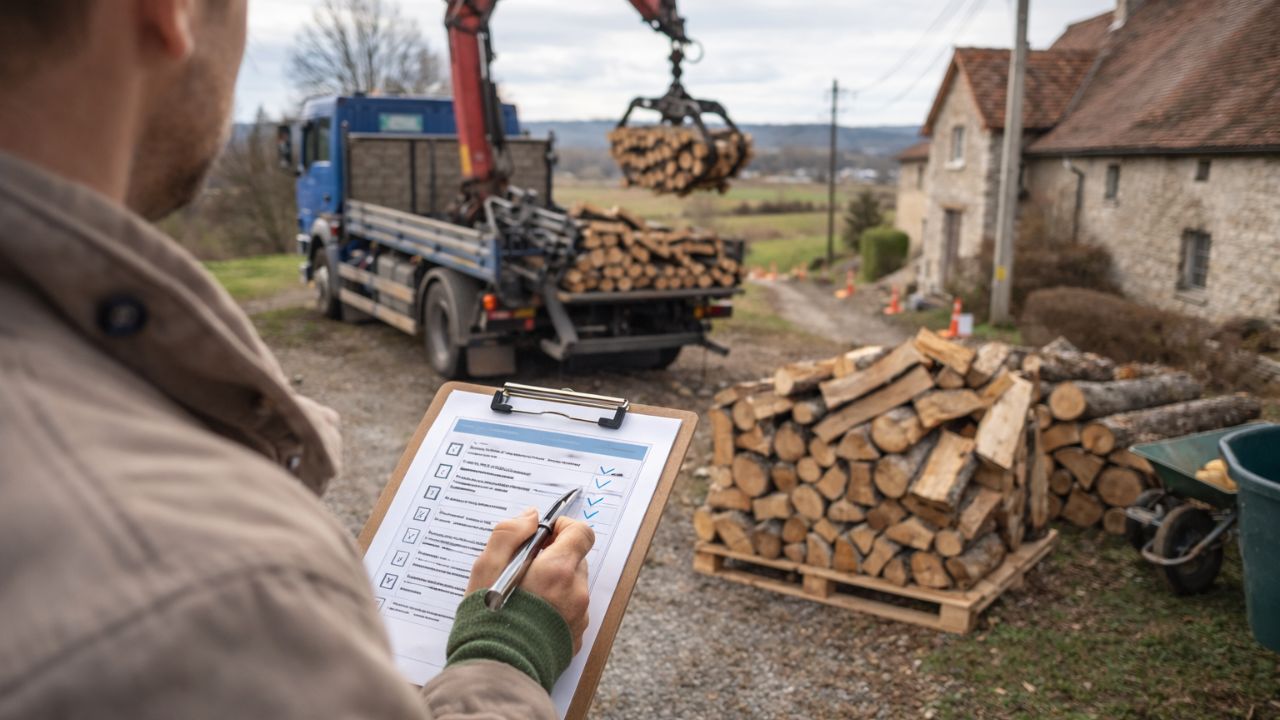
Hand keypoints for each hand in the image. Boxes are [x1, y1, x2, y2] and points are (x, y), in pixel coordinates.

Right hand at [467, 508, 595, 651]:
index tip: (543, 536)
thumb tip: (531, 517)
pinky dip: (555, 607)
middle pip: (576, 559)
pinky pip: (571, 611)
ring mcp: (579, 617)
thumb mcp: (486, 568)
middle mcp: (575, 592)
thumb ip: (509, 534)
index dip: (563, 528)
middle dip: (553, 557)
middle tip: (524, 568)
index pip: (580, 533)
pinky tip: (530, 617)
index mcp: (558, 570)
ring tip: (524, 597)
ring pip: (573, 586)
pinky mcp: (575, 638)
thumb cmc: (487, 620)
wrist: (496, 671)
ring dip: (554, 583)